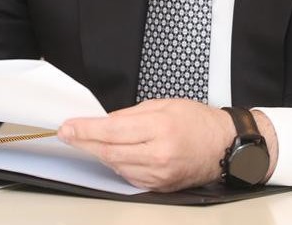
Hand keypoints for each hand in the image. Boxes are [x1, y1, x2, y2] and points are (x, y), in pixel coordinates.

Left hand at [57, 99, 235, 191]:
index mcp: (160, 128)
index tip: (68, 127)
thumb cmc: (198, 121)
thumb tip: (104, 121)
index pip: (112, 130)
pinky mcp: (160, 186)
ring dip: (97, 154)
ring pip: (116, 166)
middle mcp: (159, 154)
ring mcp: (159, 174)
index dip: (85, 129)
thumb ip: (131, 113)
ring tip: (86, 142)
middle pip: (109, 151)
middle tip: (66, 135)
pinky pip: (129, 177)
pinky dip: (116, 165)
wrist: (224, 146)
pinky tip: (110, 155)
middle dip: (83, 142)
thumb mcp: (164, 104)